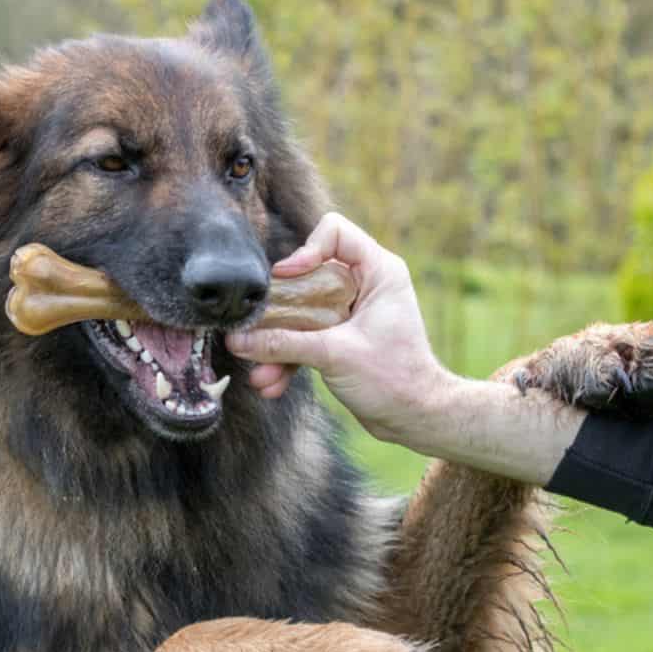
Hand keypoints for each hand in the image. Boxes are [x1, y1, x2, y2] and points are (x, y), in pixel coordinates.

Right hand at [227, 213, 453, 447]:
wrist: (415, 419)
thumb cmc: (395, 380)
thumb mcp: (334, 356)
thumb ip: (284, 344)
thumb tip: (238, 340)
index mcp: (378, 271)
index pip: (334, 232)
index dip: (306, 250)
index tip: (287, 278)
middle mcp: (364, 285)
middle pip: (306, 277)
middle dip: (279, 312)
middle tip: (255, 330)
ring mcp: (349, 313)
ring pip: (300, 313)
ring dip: (278, 344)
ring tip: (259, 374)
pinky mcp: (339, 339)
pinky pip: (304, 338)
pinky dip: (288, 359)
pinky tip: (271, 384)